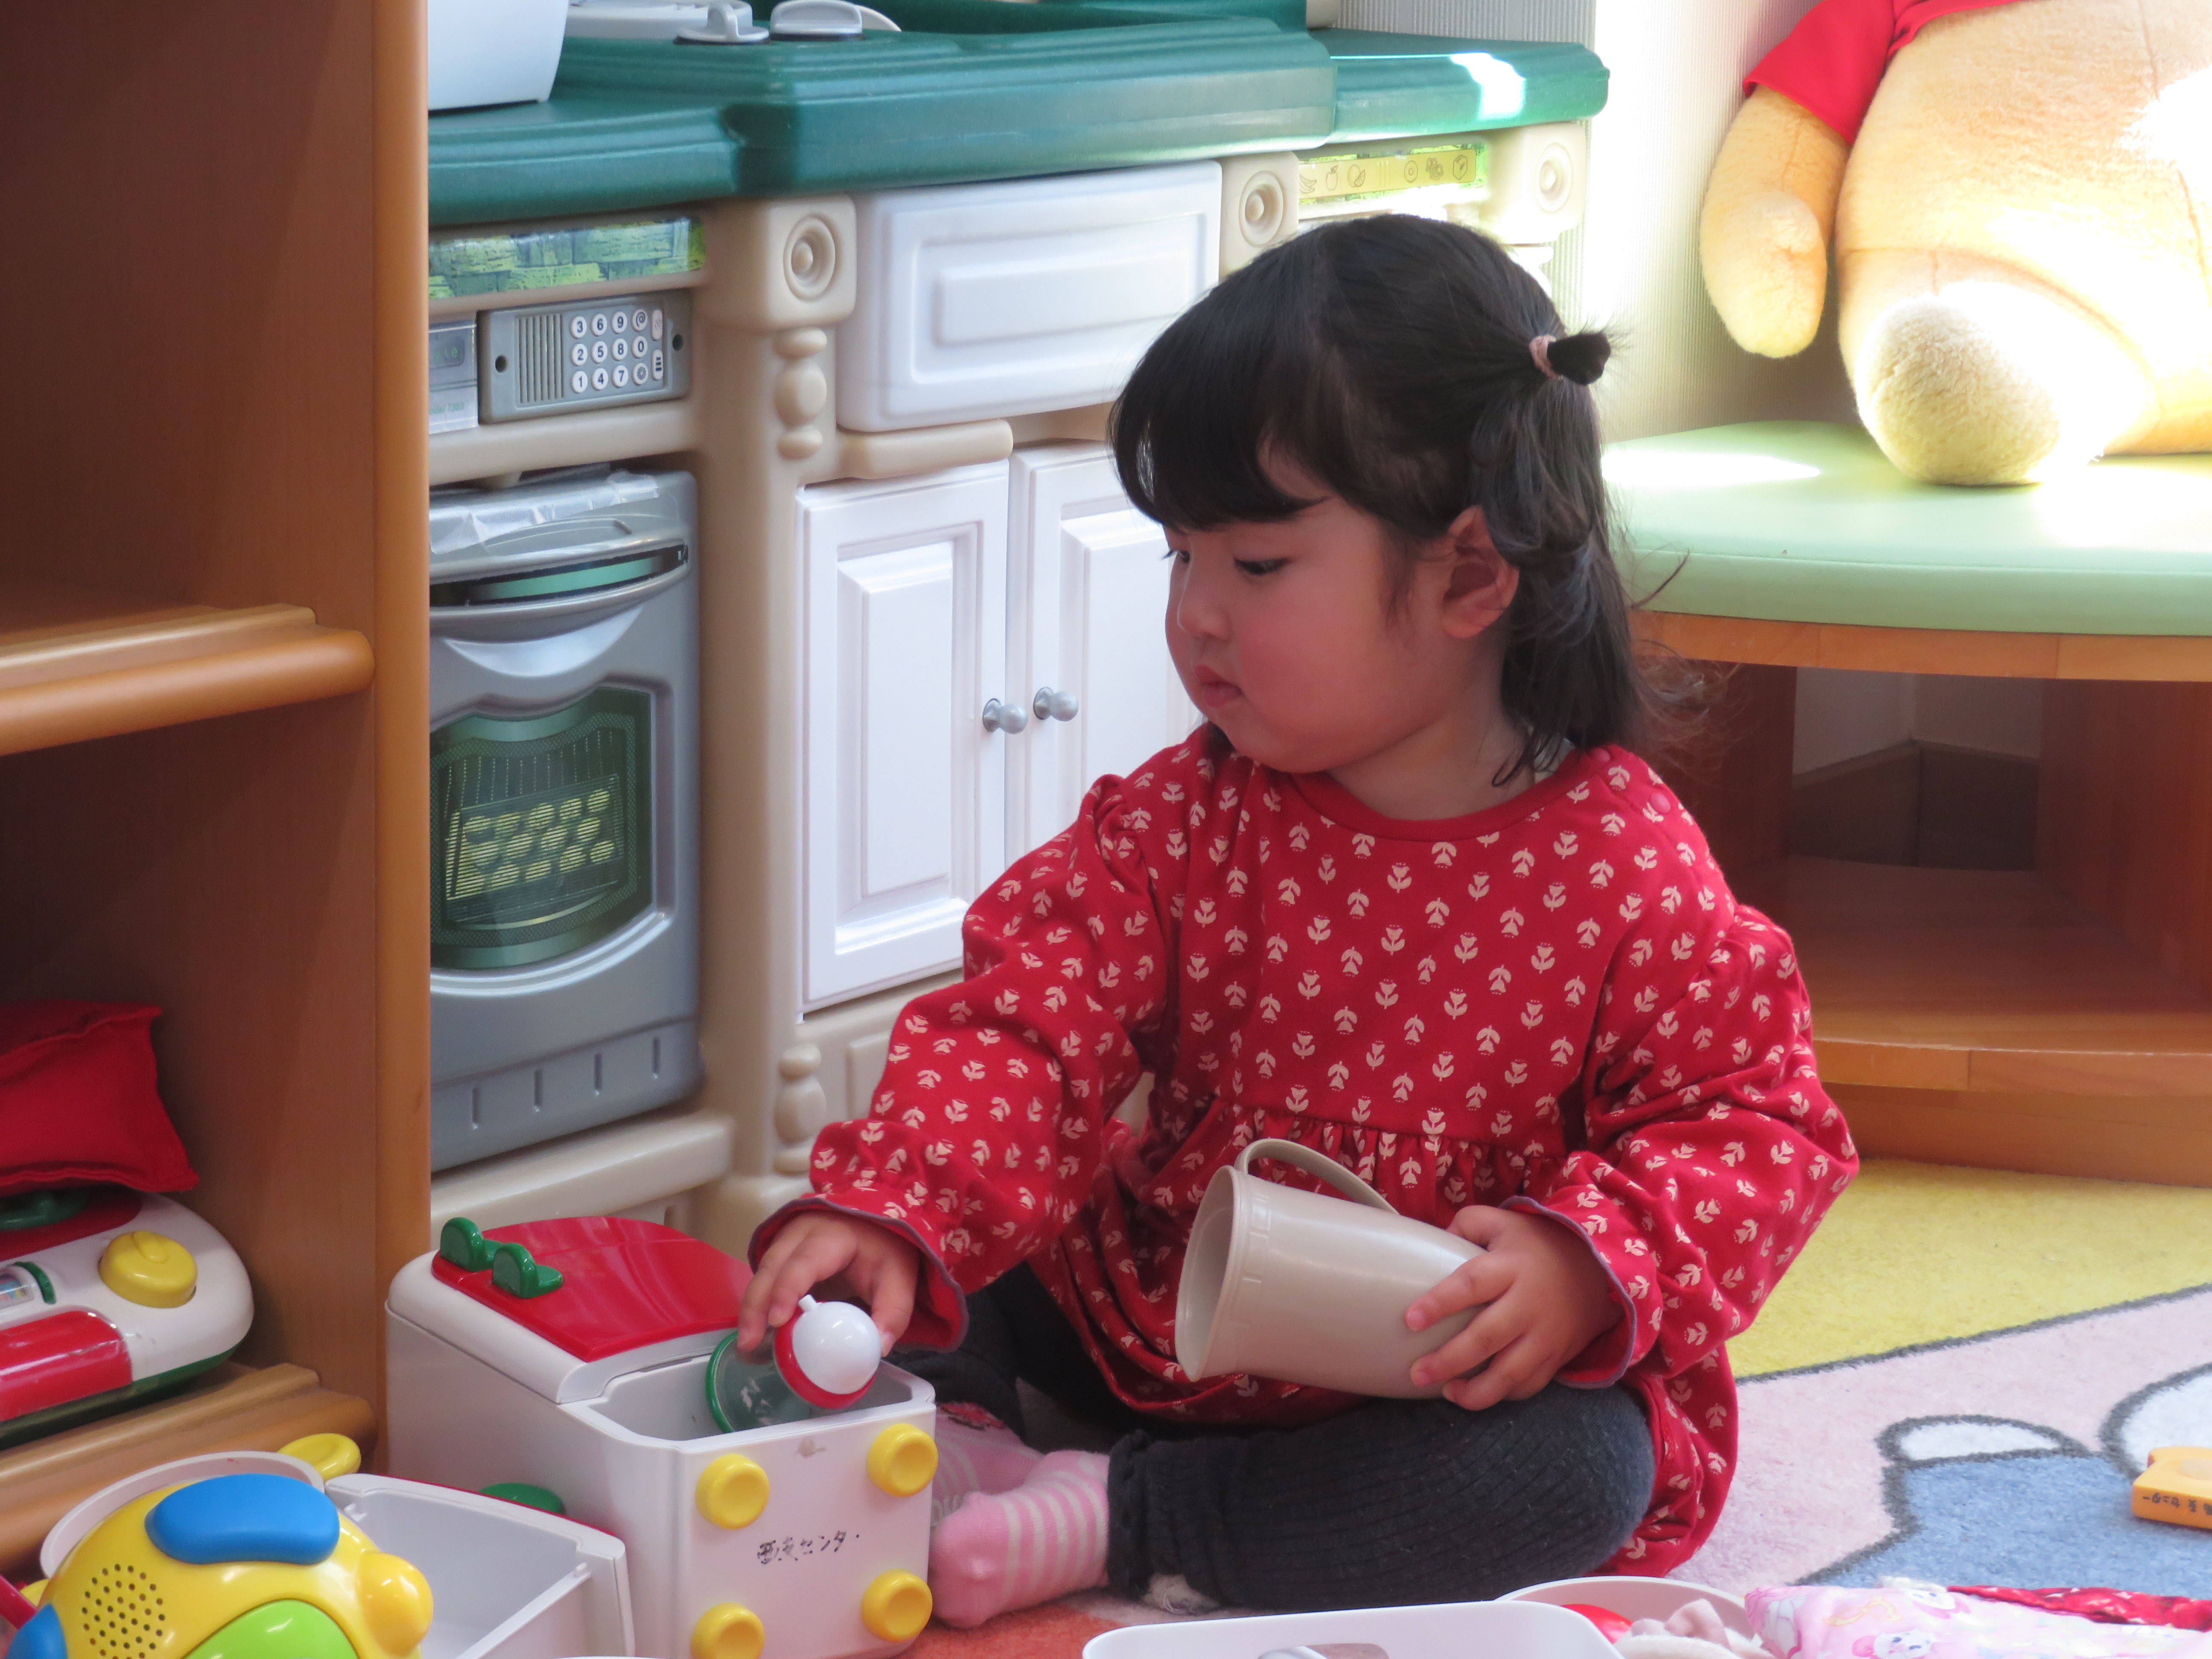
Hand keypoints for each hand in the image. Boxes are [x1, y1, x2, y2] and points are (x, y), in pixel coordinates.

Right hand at [736, 1212, 920, 1355]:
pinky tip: (756, 1336)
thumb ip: (893, 1311)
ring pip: (760, 1274)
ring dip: (751, 1310)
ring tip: (748, 1346)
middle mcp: (801, 1234)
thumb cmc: (884, 1250)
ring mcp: (785, 1243)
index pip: (805, 1261)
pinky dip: (757, 1308)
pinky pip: (763, 1281)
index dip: (788, 1289)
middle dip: (757, 1305)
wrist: (873, 1225)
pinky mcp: (780, 1258)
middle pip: (771, 1267)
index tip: (776, 1320)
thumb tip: (878, 1348)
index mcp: (832, 1235)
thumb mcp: (898, 1276)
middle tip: (749, 1343)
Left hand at [1401, 1205, 1621, 1410]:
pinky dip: (1502, 1395)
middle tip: (1417, 1372)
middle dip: (1449, 1360)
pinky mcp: (1557, 1356)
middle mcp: (1529, 1303)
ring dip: (1476, 1391)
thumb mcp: (1503, 1222)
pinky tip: (1476, 1394)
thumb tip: (1430, 1241)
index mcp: (1510, 1266)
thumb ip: (1466, 1225)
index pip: (1471, 1284)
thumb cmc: (1536, 1245)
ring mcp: (1546, 1334)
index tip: (1411, 1320)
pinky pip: (1529, 1385)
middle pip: (1487, 1337)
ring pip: (1510, 1373)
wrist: (1598, 1268)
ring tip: (1446, 1393)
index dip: (1440, 1303)